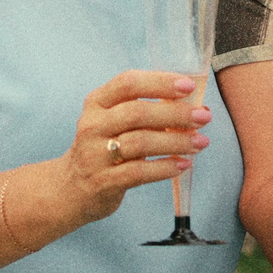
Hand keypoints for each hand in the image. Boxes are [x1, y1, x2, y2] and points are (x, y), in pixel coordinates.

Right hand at [34, 71, 210, 235]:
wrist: (70, 189)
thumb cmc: (103, 148)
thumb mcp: (114, 122)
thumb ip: (147, 111)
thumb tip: (196, 106)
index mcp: (97, 103)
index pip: (128, 83)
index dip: (159, 82)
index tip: (189, 86)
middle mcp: (92, 125)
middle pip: (137, 112)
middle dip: (175, 113)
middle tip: (203, 117)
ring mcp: (94, 154)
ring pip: (140, 142)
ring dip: (176, 141)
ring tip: (201, 142)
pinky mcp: (102, 181)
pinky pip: (138, 172)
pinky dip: (164, 168)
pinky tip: (183, 164)